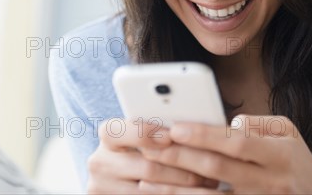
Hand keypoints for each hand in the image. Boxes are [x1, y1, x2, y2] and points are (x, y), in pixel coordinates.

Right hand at [87, 118, 218, 193]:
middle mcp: (100, 162)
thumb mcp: (141, 135)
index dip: (144, 132)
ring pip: (152, 191)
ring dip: (186, 188)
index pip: (118, 130)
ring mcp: (103, 187)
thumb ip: (158, 127)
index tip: (169, 135)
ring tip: (211, 183)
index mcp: (108, 137)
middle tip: (211, 165)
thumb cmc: (141, 149)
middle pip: (146, 166)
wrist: (120, 179)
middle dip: (182, 167)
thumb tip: (189, 124)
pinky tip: (196, 194)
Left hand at [139, 115, 311, 193]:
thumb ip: (258, 123)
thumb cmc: (296, 160)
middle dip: (181, 157)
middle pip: (217, 169)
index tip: (176, 128)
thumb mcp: (288, 132)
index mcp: (277, 155)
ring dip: (176, 189)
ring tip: (146, 178)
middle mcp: (267, 182)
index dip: (205, 136)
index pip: (236, 143)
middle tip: (151, 146)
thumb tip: (228, 123)